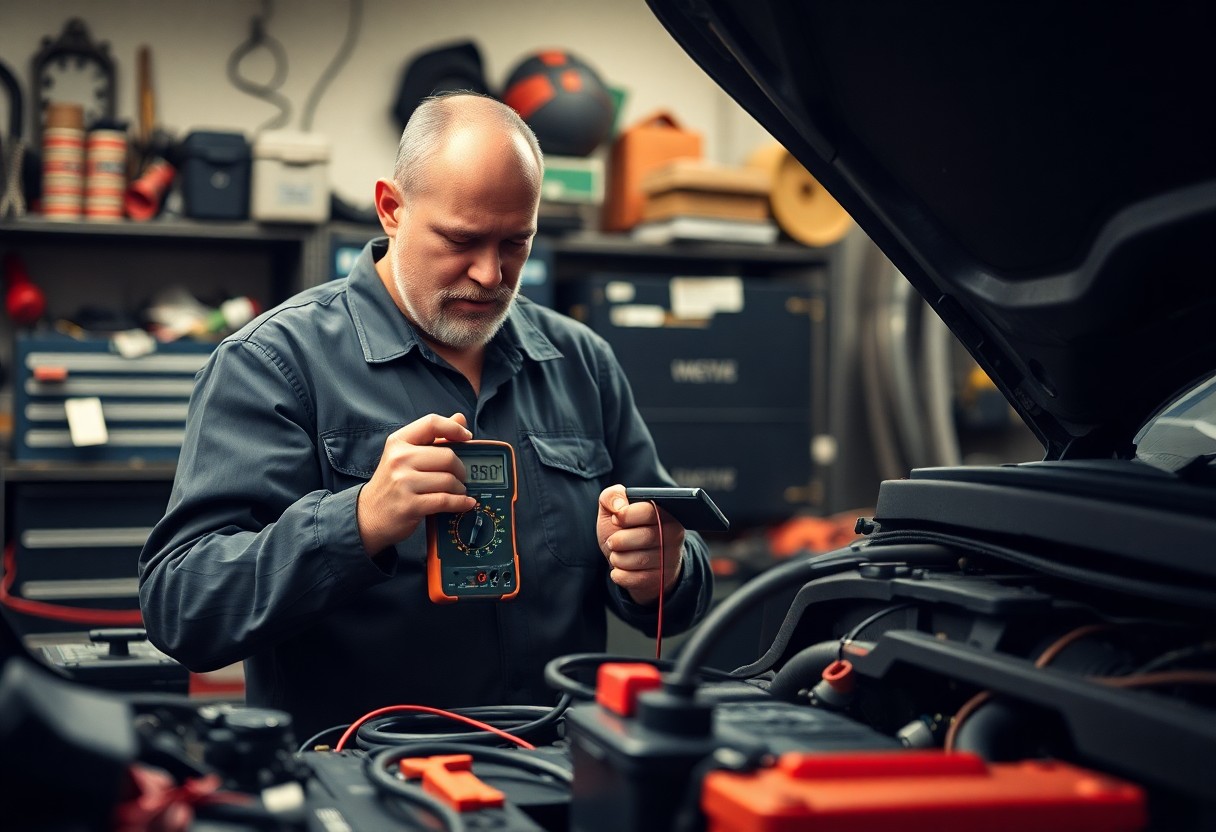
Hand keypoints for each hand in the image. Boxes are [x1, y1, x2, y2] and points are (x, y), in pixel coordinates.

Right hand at [357, 413, 477, 554]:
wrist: (368, 515)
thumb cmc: (392, 484)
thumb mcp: (404, 455)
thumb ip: (433, 437)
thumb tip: (460, 419)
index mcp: (398, 442)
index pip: (432, 423)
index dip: (454, 428)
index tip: (467, 438)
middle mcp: (399, 459)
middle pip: (448, 456)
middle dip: (461, 469)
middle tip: (460, 477)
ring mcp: (403, 483)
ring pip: (449, 480)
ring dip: (460, 488)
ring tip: (457, 491)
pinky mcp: (409, 505)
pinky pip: (445, 500)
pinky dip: (460, 502)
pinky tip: (465, 503)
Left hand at [597, 484, 684, 605]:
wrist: (631, 563)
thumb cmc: (623, 532)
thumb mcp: (613, 511)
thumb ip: (612, 497)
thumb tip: (618, 505)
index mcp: (665, 511)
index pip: (649, 510)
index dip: (627, 515)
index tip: (615, 519)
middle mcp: (673, 534)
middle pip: (645, 537)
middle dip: (619, 540)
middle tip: (612, 541)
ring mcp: (670, 558)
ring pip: (640, 560)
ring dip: (618, 558)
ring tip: (616, 555)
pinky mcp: (663, 579)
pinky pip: (637, 579)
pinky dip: (620, 575)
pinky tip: (619, 569)